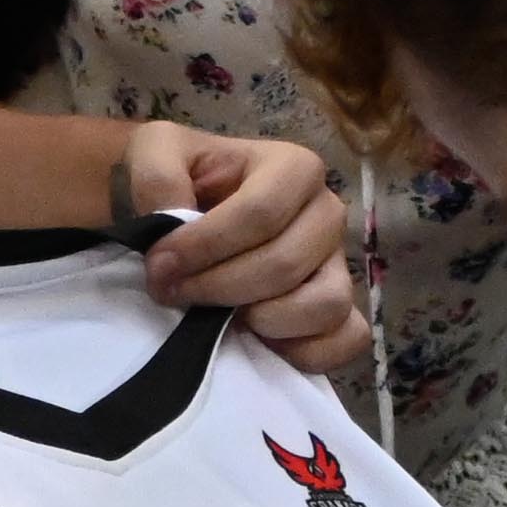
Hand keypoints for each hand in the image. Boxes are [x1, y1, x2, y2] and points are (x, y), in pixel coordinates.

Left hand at [122, 117, 368, 377]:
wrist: (192, 208)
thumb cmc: (184, 181)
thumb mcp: (157, 154)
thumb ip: (158, 176)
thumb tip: (171, 218)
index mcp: (295, 168)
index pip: (260, 214)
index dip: (205, 248)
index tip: (160, 265)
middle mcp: (327, 213)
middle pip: (285, 264)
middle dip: (220, 288)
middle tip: (176, 293)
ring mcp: (338, 264)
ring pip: (324, 305)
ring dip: (263, 321)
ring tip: (222, 317)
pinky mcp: (340, 308)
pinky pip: (348, 338)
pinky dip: (307, 352)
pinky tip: (260, 342)